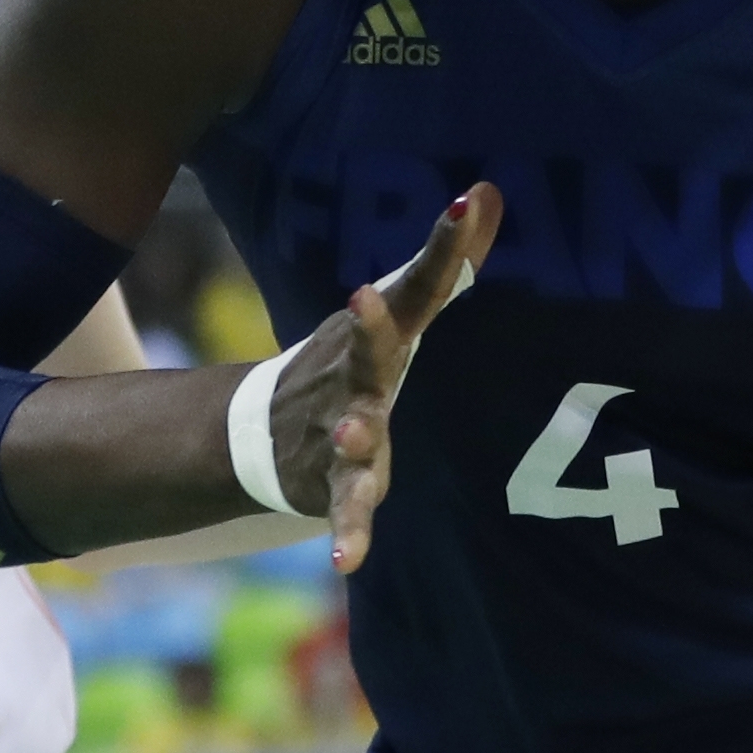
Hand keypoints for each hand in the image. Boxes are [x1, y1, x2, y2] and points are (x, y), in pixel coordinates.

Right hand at [268, 186, 501, 574]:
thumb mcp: (402, 312)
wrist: (261, 431)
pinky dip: (347, 536)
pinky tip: (347, 561)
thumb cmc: (353, 363)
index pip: (417, 284)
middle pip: (366, 351)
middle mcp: (357, 378)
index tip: (462, 205)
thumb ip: (449, 260)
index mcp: (380, 334)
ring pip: (348, 434)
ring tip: (350, 434)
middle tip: (363, 296)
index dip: (440, 246)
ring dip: (350, 434)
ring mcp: (340, 432)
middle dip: (367, 327)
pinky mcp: (334, 486)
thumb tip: (491, 190)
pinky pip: (343, 513)